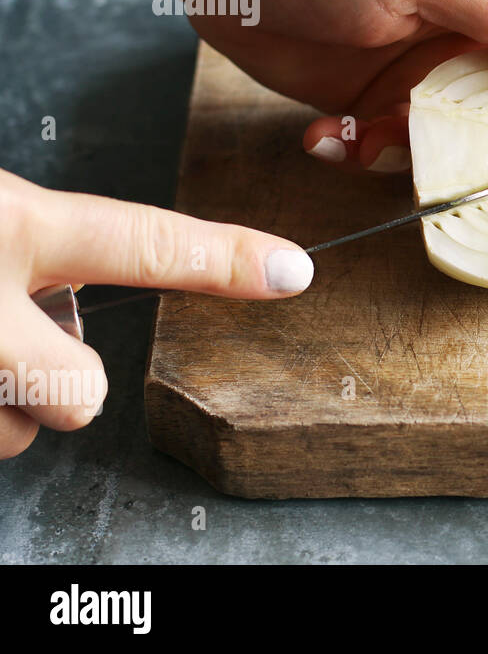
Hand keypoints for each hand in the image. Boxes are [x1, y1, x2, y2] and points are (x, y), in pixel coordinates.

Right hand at [0, 169, 312, 458]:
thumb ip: (43, 236)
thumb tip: (91, 265)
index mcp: (11, 224)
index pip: (142, 246)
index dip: (224, 261)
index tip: (291, 271)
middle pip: (79, 392)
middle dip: (72, 388)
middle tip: (33, 351)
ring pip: (17, 432)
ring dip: (5, 402)